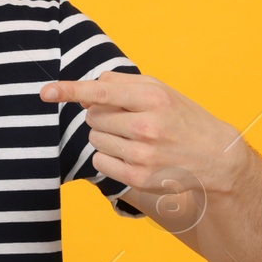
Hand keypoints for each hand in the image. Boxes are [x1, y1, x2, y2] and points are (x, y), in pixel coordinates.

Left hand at [40, 70, 254, 228]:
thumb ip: (119, 84)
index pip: (101, 91)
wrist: (216, 158)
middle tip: (130, 120)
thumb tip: (83, 91)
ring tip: (136, 138)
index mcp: (153, 99)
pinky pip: (99, 162)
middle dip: (103, 116)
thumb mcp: (159, 91)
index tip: (46, 92)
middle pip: (93, 116)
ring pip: (94, 139)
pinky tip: (132, 155)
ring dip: (106, 137)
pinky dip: (109, 157)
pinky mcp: (139, 178)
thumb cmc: (181, 118)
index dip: (69, 90)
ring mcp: (143, 155)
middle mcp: (147, 127)